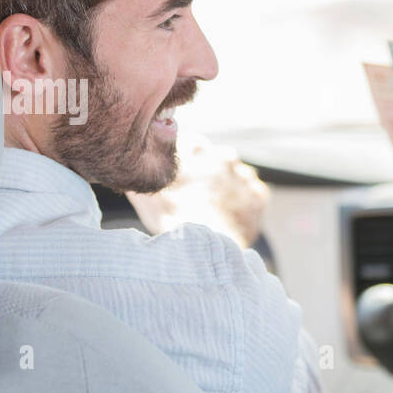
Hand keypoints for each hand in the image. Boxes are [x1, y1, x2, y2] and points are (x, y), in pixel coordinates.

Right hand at [127, 130, 269, 248]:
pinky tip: (229, 218)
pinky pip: (252, 195)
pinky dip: (244, 205)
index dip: (186, 161)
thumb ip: (141, 172)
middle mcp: (221, 155)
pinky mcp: (259, 194)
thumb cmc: (172, 221)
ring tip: (213, 211)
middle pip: (214, 159)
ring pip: (235, 176)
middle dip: (208, 173)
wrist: (205, 248)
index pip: (189, 144)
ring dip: (227, 189)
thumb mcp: (144, 194)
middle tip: (197, 197)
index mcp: (193, 148)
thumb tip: (133, 166)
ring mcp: (243, 174)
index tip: (183, 178)